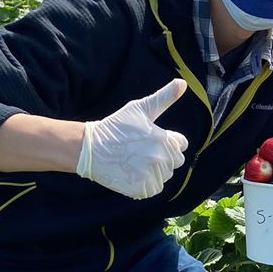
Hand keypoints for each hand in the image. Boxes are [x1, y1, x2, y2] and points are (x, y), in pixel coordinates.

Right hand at [76, 79, 188, 198]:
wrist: (89, 148)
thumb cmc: (116, 126)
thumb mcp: (140, 108)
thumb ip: (164, 97)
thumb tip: (183, 82)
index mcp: (163, 138)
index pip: (181, 145)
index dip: (168, 142)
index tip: (151, 140)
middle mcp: (160, 158)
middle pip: (175, 161)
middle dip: (163, 157)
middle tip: (140, 151)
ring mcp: (150, 175)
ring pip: (165, 176)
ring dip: (154, 171)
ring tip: (135, 162)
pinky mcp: (140, 189)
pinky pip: (154, 189)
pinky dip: (146, 184)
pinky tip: (132, 173)